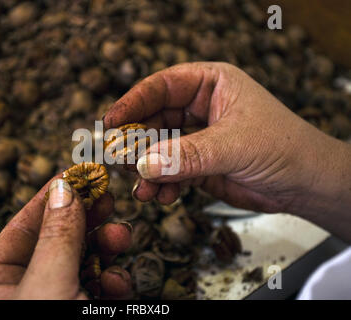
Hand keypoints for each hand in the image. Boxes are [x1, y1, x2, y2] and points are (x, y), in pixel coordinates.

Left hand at [0, 175, 132, 299]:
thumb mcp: (47, 284)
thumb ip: (57, 236)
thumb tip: (64, 188)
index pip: (20, 230)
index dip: (48, 199)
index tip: (75, 174)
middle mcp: (29, 290)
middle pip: (59, 240)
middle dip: (86, 219)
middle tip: (106, 196)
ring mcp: (61, 299)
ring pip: (86, 260)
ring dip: (107, 245)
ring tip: (120, 235)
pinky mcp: (88, 309)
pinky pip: (102, 285)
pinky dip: (114, 279)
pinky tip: (118, 281)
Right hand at [104, 62, 350, 240]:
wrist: (306, 185)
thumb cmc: (283, 149)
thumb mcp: (234, 146)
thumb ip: (188, 155)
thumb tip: (144, 165)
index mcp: (211, 84)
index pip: (162, 86)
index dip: (133, 103)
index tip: (110, 122)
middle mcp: (200, 108)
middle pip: (154, 119)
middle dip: (136, 142)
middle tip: (118, 161)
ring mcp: (197, 138)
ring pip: (159, 149)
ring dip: (146, 169)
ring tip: (141, 188)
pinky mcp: (198, 165)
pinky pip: (170, 172)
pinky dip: (162, 185)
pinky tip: (160, 197)